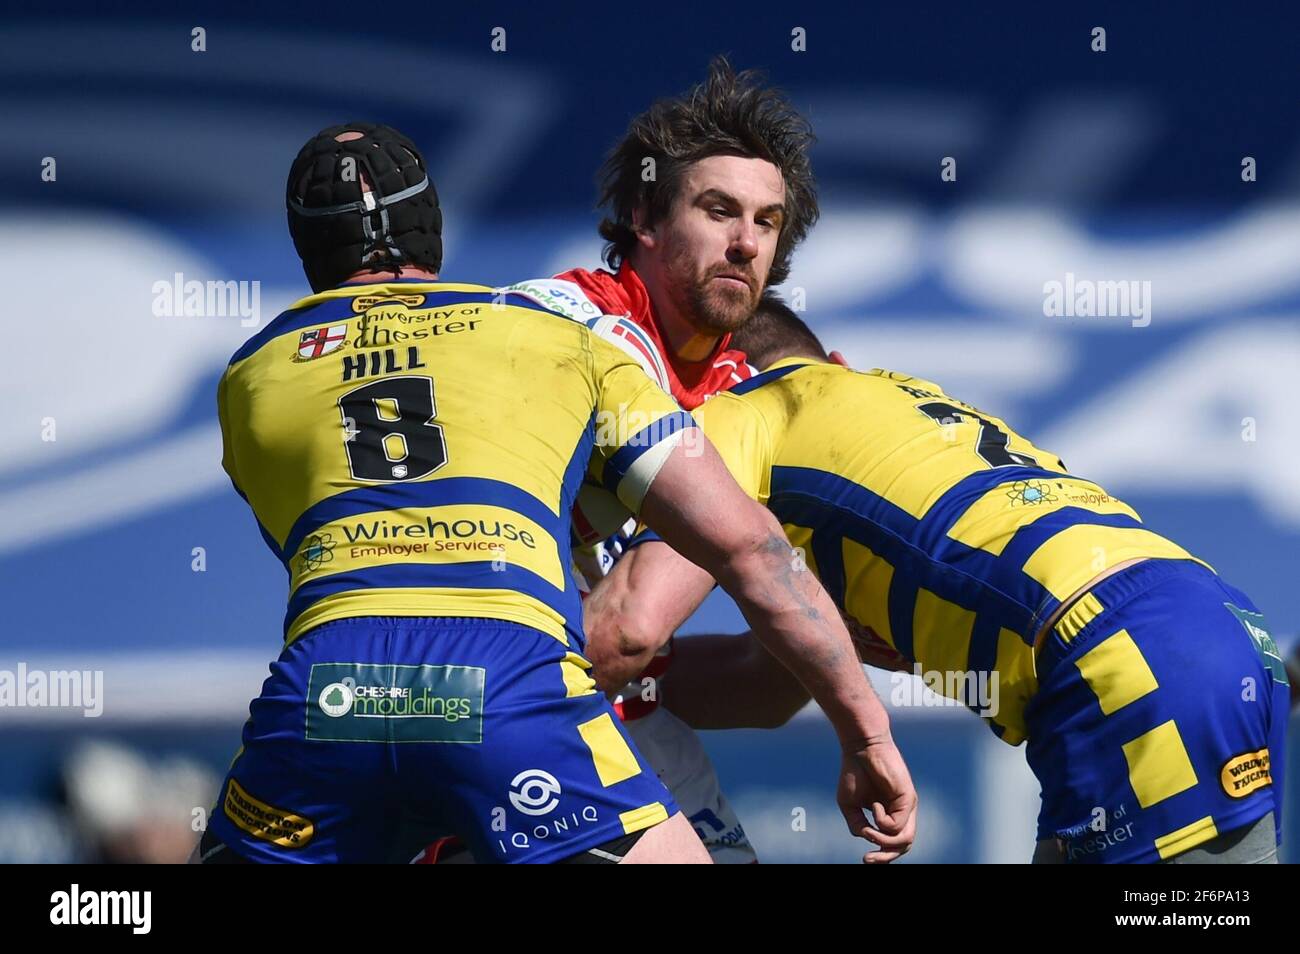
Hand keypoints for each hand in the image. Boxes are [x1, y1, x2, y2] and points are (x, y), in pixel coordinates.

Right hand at [837, 734, 917, 863]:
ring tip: (868, 831)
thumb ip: (857, 824)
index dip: (882, 855)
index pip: (895, 843)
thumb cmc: (855, 772)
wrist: (861, 747)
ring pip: (904, 840)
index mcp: (891, 813)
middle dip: (885, 857)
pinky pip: (897, 824)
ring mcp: (907, 806)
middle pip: (904, 846)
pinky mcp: (909, 799)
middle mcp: (903, 811)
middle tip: (867, 860)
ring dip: (884, 842)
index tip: (865, 859)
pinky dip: (881, 820)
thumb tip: (867, 838)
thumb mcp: (850, 805)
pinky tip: (874, 806)